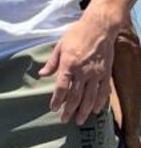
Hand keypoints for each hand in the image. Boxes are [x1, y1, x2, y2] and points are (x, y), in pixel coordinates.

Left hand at [40, 8, 119, 124]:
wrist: (99, 28)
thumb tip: (42, 75)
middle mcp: (83, 71)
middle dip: (70, 109)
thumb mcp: (59, 46)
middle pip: (76, 96)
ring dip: (85, 110)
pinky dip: (100, 102)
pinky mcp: (106, 73)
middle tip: (65, 120)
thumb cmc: (76, 35)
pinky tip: (96, 110)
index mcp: (68, 64)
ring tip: (79, 120)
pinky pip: (103, 91)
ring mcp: (96, 73)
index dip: (57, 100)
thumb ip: (52, 63)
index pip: (62, 87)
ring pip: (90, 97)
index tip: (53, 108)